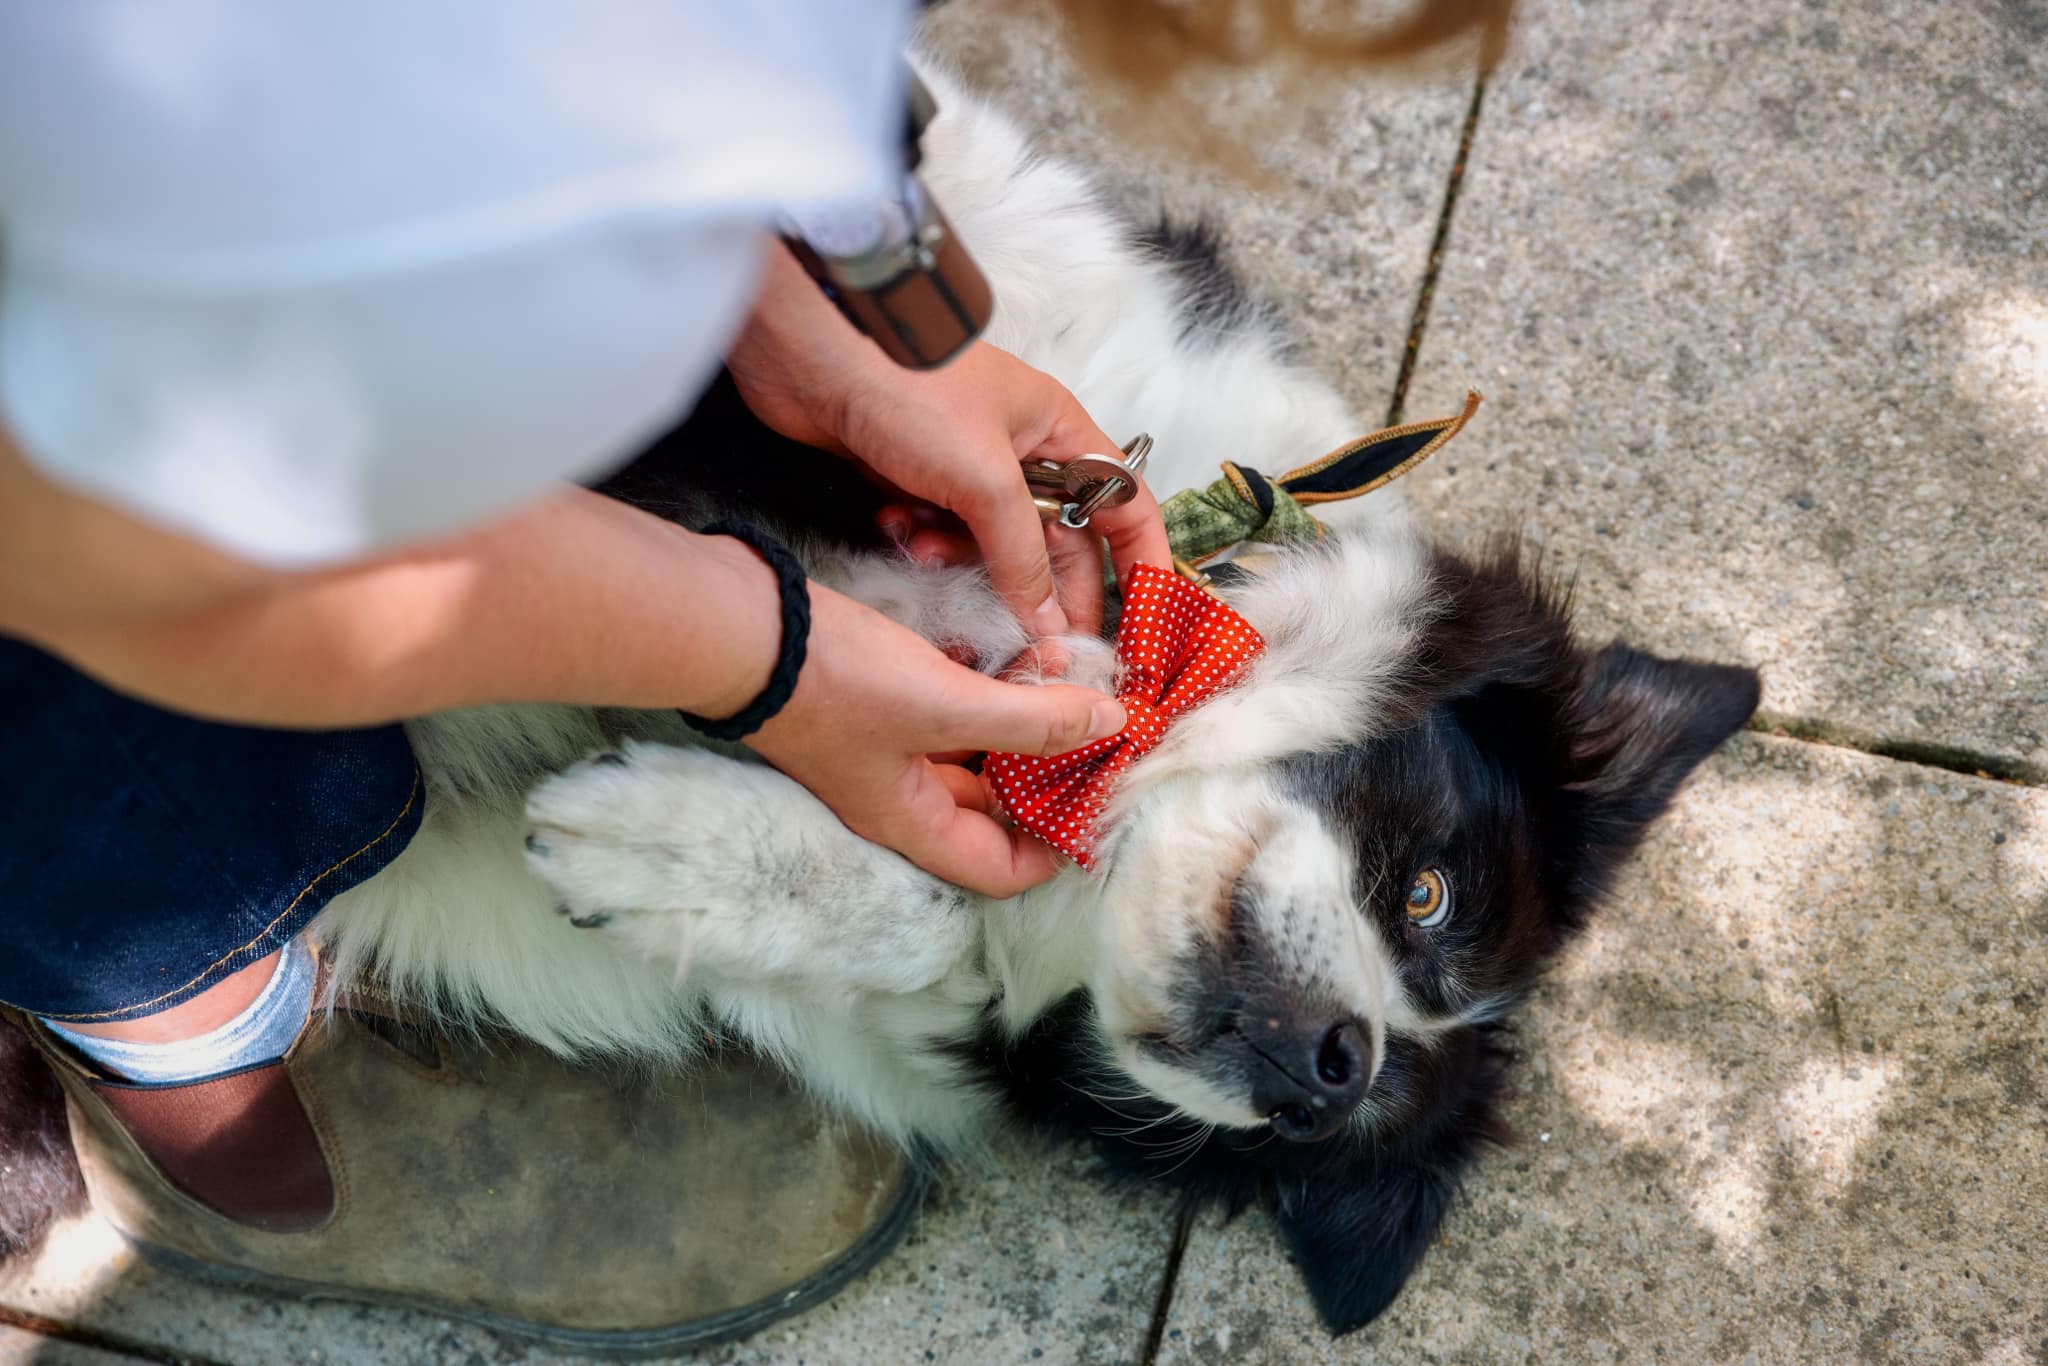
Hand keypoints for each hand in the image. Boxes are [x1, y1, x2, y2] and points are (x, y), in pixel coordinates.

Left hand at [727, 246, 1170, 634]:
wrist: (810, 352)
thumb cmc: (912, 386)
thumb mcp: (985, 478)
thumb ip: (1022, 555)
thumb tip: (1049, 620)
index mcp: (1061, 434)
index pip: (1124, 505)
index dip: (1140, 561)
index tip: (1144, 621)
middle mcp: (1022, 453)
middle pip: (1058, 543)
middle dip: (1042, 590)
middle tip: (1033, 643)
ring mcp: (968, 469)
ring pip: (990, 548)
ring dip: (964, 562)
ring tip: (930, 550)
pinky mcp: (917, 482)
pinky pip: (939, 537)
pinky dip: (921, 541)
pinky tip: (896, 525)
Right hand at [745, 578, 1126, 896]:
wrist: (740, 627)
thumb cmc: (834, 681)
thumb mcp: (945, 704)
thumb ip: (1031, 720)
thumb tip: (1110, 725)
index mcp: (911, 822)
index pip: (1000, 871)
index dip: (1055, 849)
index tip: (1102, 800)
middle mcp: (899, 799)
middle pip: (992, 815)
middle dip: (1049, 782)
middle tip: (1102, 738)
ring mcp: (884, 752)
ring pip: (975, 761)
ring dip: (1024, 734)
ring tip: (1073, 693)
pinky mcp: (878, 705)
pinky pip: (951, 719)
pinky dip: (990, 701)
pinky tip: (1021, 664)